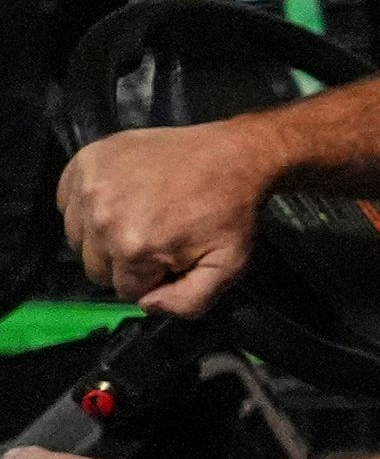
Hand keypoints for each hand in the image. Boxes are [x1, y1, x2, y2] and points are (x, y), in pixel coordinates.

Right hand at [58, 121, 278, 316]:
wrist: (233, 154)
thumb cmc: (230, 211)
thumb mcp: (227, 267)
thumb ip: (188, 302)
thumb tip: (145, 304)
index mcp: (133, 248)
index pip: (125, 289)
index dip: (153, 278)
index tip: (172, 257)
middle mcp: (102, 219)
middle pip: (97, 267)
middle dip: (127, 261)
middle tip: (158, 235)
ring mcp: (90, 187)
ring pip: (79, 238)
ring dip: (104, 235)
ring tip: (141, 215)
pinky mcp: (85, 163)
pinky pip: (68, 204)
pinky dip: (87, 207)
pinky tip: (121, 198)